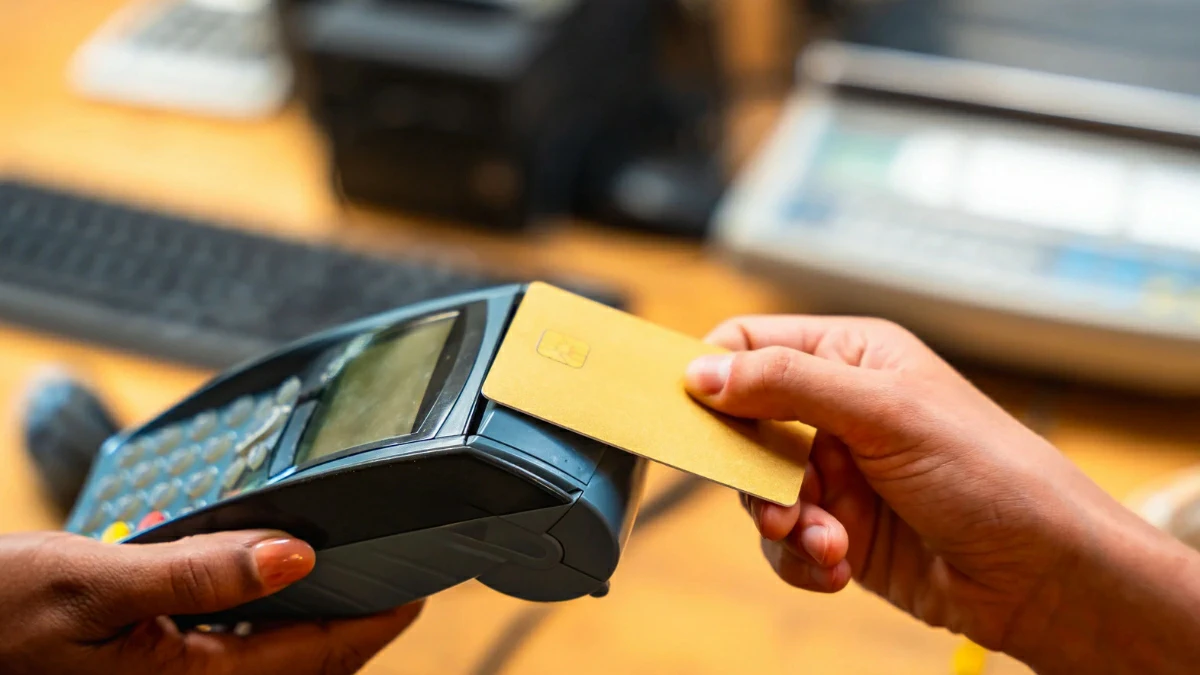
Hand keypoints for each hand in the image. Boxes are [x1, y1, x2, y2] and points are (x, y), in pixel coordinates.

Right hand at [0, 530, 421, 674]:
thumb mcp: (97, 581)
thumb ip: (200, 572)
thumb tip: (293, 553)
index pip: (311, 657)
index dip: (371, 624)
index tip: (414, 593)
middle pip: (300, 667)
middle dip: (352, 632)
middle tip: (391, 582)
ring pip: (268, 664)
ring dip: (311, 630)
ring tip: (344, 582)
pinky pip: (230, 659)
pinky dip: (264, 628)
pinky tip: (264, 593)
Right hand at [684, 316, 1199, 671]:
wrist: (1043, 575)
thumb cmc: (990, 473)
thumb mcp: (884, 412)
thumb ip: (788, 384)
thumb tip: (702, 372)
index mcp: (850, 356)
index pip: (751, 343)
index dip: (714, 373)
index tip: (694, 412)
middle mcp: (837, 408)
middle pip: (742, 425)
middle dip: (753, 471)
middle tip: (778, 500)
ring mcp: (837, 471)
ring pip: (757, 490)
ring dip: (784, 523)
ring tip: (827, 542)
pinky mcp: (839, 527)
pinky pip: (784, 541)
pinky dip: (802, 558)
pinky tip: (839, 565)